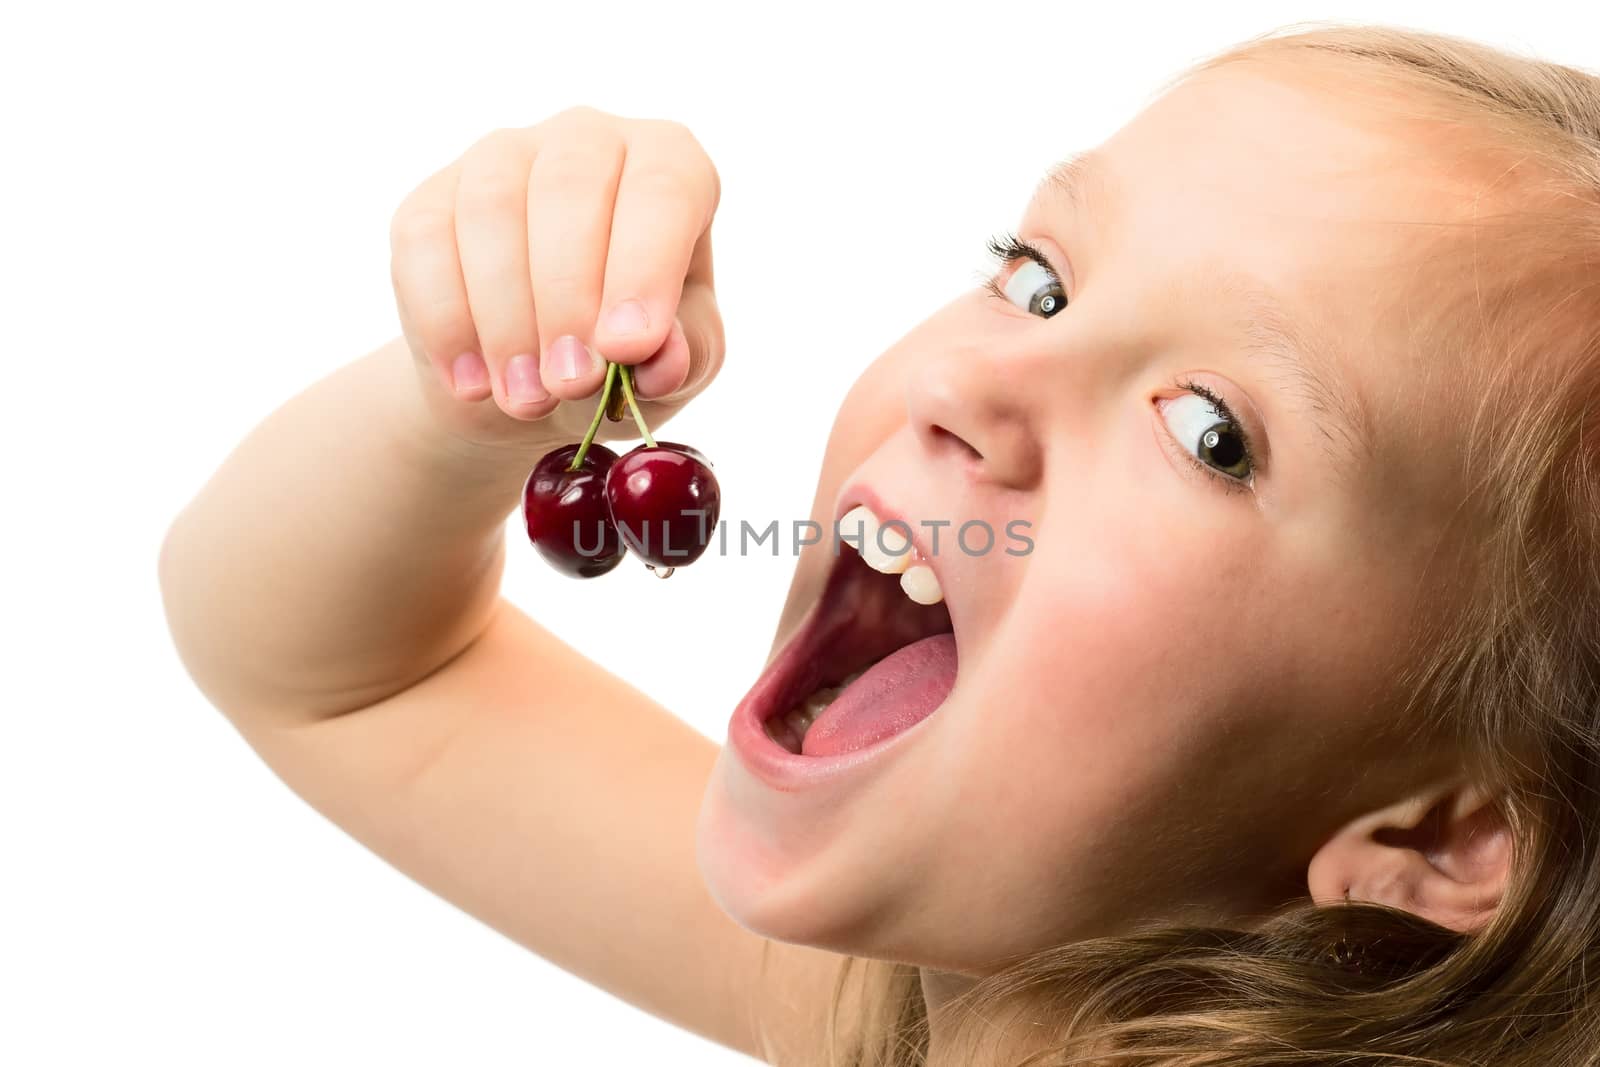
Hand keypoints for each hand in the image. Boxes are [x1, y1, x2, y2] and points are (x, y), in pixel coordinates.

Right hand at [389, 106, 724, 451]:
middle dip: (567, 300)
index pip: (664, 189)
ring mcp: (503, 157)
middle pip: (569, 191)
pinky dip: (448, 323)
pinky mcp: (432, 199)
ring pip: (492, 211)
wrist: (536, 381)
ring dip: (506, 319)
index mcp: (669, 163)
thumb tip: (664, 359)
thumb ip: (689, 355)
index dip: (645, 268)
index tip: (629, 348)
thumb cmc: (630, 354)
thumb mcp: (681, 363)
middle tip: (570, 384)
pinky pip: (426, 242)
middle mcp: (587, 139)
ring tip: (524, 398)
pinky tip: (473, 384)